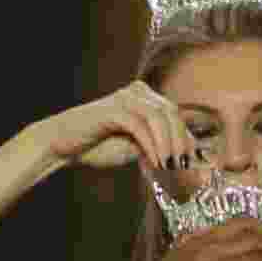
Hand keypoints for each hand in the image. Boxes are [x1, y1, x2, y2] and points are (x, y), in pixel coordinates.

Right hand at [39, 82, 210, 172]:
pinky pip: (140, 125)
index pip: (177, 116)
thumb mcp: (136, 148)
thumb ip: (158, 148)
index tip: (197, 165)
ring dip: (170, 144)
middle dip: (183, 142)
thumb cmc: (98, 146)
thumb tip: (185, 160)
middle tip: (186, 167)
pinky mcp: (113, 109)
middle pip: (172, 113)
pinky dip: (152, 145)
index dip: (189, 140)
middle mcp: (138, 93)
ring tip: (173, 166)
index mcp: (146, 99)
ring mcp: (125, 99)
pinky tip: (157, 162)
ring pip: (160, 117)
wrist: (64, 145)